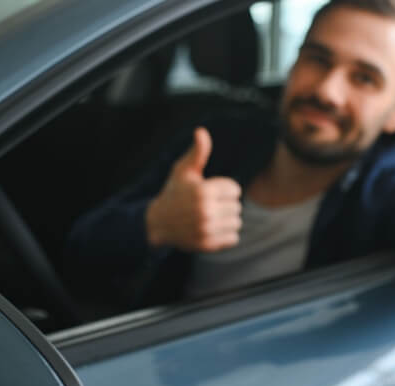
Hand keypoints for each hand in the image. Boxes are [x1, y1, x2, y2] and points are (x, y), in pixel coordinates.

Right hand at [146, 127, 242, 251]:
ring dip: (228, 220)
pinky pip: (233, 238)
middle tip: (210, 205)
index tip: (211, 191)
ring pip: (237, 222)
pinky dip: (226, 235)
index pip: (235, 189)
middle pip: (237, 206)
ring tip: (212, 217)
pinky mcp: (207, 244)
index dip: (225, 189)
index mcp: (203, 191)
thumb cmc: (174, 192)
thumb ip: (198, 152)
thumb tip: (201, 131)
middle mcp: (205, 211)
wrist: (158, 222)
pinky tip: (212, 228)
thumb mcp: (183, 170)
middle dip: (226, 205)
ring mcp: (206, 229)